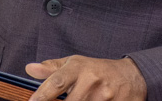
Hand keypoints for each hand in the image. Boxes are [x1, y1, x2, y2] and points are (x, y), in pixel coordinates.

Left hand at [25, 55, 146, 100]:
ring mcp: (106, 96)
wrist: (132, 76)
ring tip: (84, 98)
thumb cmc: (98, 70)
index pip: (57, 82)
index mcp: (79, 68)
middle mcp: (92, 81)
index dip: (42, 95)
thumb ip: (51, 69)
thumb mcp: (75, 64)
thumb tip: (29, 69)